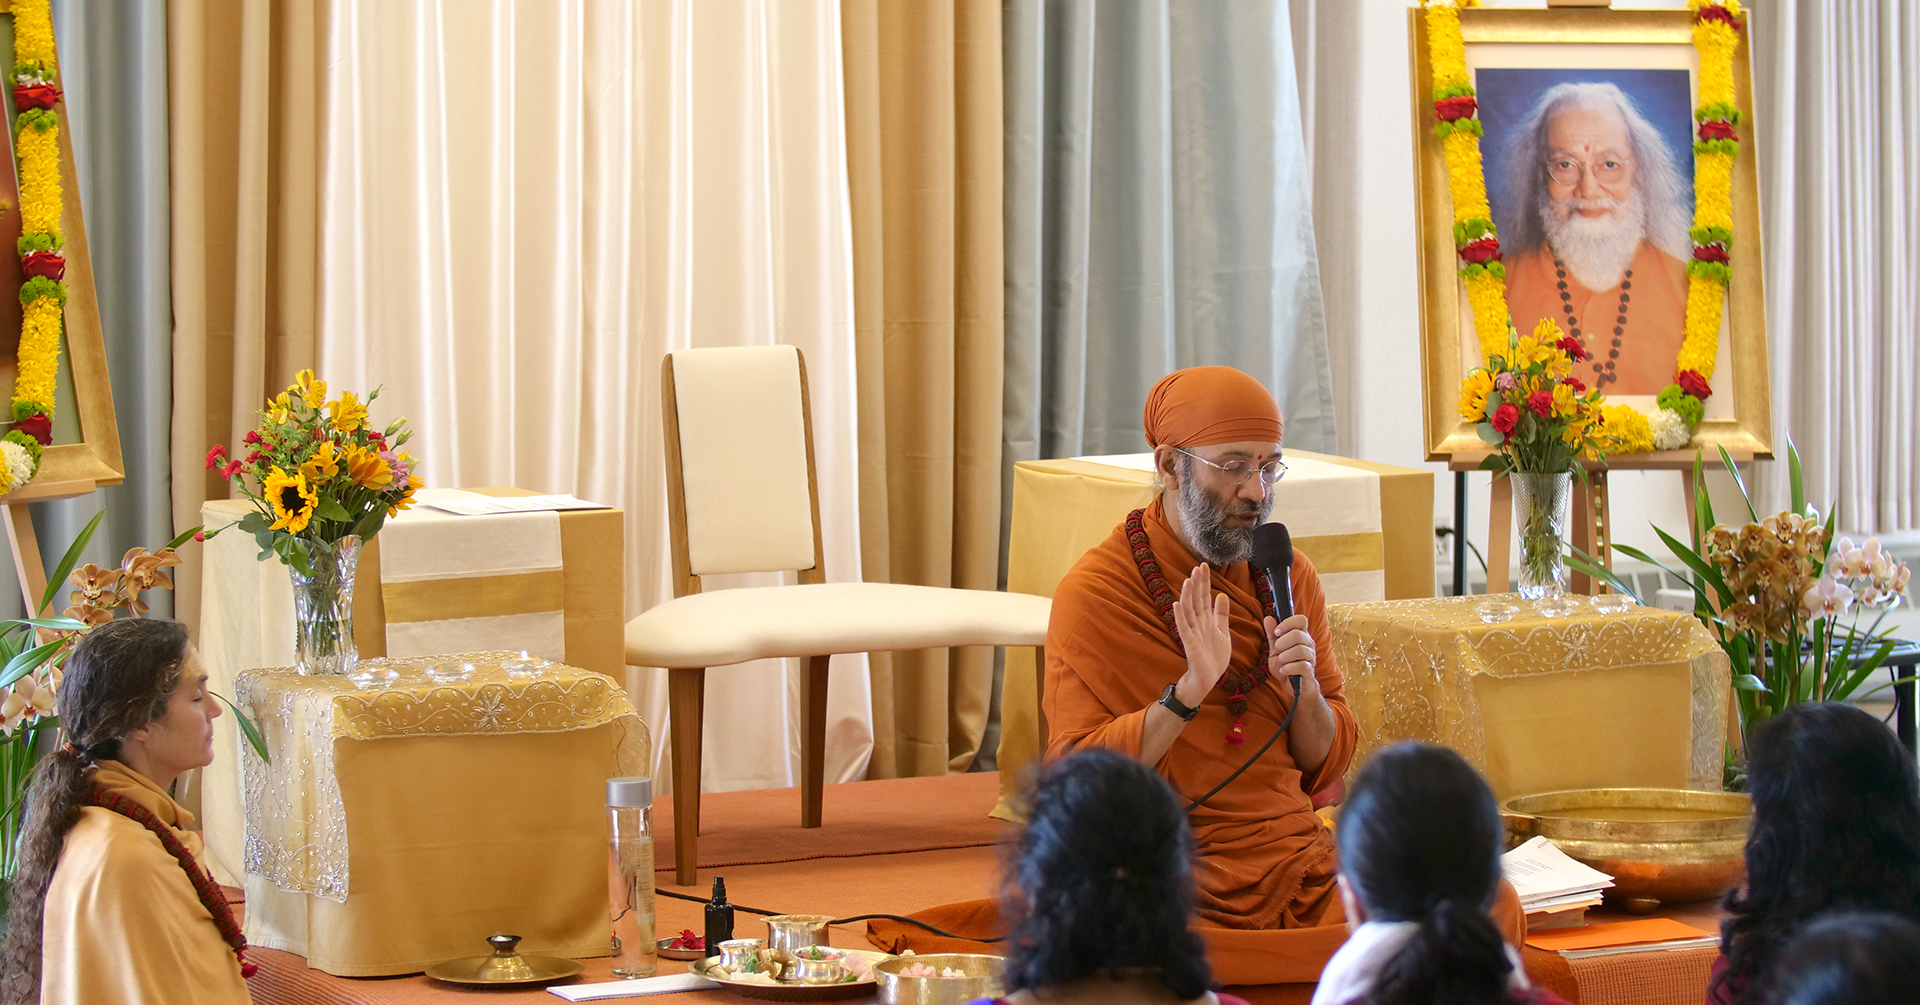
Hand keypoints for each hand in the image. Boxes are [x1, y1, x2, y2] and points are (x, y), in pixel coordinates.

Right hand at [1172, 563, 1231, 706]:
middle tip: (1197, 567)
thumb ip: (1221, 614)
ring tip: (1188, 580)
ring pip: (1189, 611)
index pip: (1205, 596)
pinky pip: (1183, 628)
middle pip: (1196, 600)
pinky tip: (1177, 604)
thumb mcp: (1222, 632)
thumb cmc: (1214, 657)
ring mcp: (1192, 633)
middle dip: (1197, 584)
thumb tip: (1221, 595)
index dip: (1204, 582)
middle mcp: (1197, 623)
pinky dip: (1180, 616)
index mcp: (1206, 620)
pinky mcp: (1190, 644)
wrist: (1209, 678)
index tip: (1204, 566)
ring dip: (1187, 596)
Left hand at [1264, 613, 1319, 701]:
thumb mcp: (1275, 649)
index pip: (1301, 619)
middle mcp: (1309, 644)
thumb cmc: (1286, 665)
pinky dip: (1288, 668)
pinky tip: (1284, 670)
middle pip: (1298, 634)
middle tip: (1278, 650)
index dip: (1288, 623)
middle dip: (1282, 643)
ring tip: (1281, 662)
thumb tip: (1268, 618)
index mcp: (1301, 635)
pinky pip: (1301, 666)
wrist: (1294, 686)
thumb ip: (1272, 635)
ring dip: (1284, 656)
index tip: (1277, 632)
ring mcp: (1311, 657)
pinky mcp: (1310, 671)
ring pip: (1299, 650)